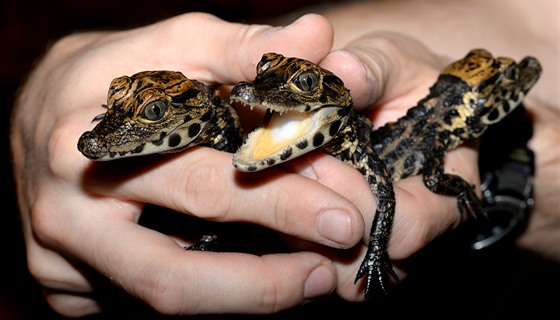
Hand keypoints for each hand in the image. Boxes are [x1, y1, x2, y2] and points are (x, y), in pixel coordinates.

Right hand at [11, 13, 369, 316]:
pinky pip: (138, 303)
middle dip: (265, 280)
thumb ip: (245, 49)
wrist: (40, 112)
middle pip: (173, 270)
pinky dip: (207, 296)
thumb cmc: (116, 75)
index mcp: (95, 144)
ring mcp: (58, 256)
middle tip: (335, 269)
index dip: (278, 206)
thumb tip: (317, 37)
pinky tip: (251, 279)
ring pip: (160, 300)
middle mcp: (65, 210)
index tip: (343, 216)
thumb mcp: (177, 46)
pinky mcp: (60, 283)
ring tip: (311, 280)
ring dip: (244, 299)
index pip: (201, 185)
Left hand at [275, 32, 480, 300]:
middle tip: (286, 167)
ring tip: (277, 178)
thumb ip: (371, 68)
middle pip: (367, 262)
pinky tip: (274, 192)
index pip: (408, 226)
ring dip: (297, 230)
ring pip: (334, 271)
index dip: (357, 199)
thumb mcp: (391, 61)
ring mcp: (376, 242)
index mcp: (446, 189)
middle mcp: (414, 229)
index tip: (315, 159)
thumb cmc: (399, 80)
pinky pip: (311, 261)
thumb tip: (338, 72)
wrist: (386, 97)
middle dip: (317, 218)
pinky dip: (288, 233)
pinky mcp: (342, 244)